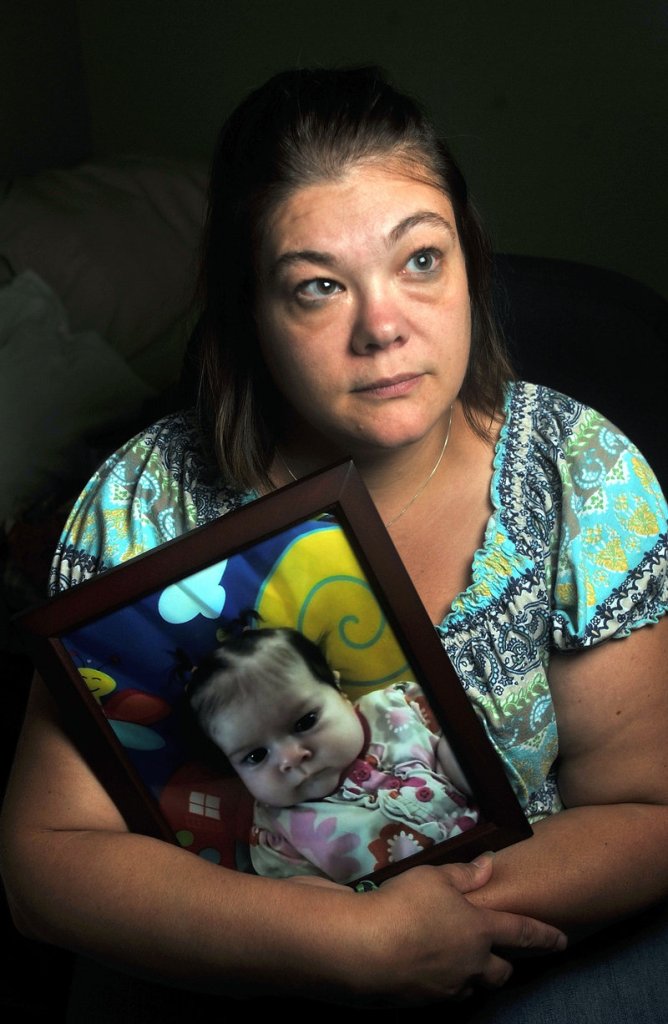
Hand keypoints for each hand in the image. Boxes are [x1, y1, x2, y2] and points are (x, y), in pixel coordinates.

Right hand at [349, 854, 566, 1005]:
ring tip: (459, 961)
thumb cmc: (404, 904)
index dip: (545, 936)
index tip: (563, 941)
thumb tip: (490, 864)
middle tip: (499, 955)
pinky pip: (445, 993)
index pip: (522, 932)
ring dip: (473, 975)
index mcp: (480, 930)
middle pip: (501, 973)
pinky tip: (427, 968)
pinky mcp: (423, 1002)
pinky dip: (444, 982)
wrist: (363, 949)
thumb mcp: (434, 877)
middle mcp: (471, 963)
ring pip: (473, 986)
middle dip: (504, 965)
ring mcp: (448, 987)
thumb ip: (464, 874)